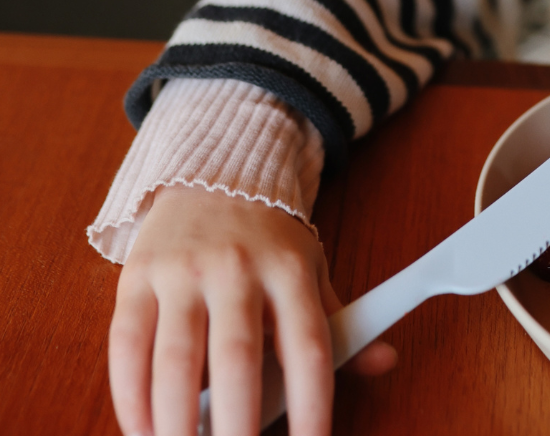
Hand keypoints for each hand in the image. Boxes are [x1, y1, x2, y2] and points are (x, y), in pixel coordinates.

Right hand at [108, 184, 396, 435]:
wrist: (213, 176)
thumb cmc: (269, 239)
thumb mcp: (310, 269)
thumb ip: (339, 323)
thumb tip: (385, 362)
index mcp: (290, 268)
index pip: (308, 346)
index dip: (311, 405)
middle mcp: (237, 267)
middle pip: (238, 358)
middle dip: (237, 426)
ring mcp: (184, 270)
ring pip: (176, 359)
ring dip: (176, 423)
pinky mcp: (138, 276)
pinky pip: (129, 345)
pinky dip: (132, 399)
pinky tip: (144, 431)